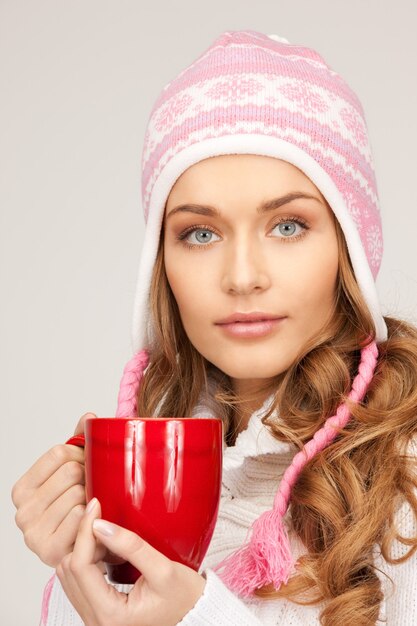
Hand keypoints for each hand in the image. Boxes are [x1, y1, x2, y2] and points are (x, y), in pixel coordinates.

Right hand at [11, 412, 101, 566]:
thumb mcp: (75, 472)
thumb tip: (89, 417)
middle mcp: (22, 512)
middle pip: (70, 472)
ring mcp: (33, 533)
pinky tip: (94, 522)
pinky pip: (82, 517)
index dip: (81, 454)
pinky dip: (93, 516)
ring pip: (79, 493)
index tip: (88, 465)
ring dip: (94, 496)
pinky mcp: (50, 550)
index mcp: (22, 489)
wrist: (88, 549)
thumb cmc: (79, 508)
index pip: (58, 452)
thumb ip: (79, 443)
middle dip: (89, 476)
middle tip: (95, 487)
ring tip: (94, 506)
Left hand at [56, 498, 206, 625]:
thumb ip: (131, 546)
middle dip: (83, 539)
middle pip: (68, 569)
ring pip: (69, 574)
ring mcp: (94, 618)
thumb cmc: (184, 599)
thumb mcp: (163, 569)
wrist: (193, 616)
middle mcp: (96, 621)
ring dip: (83, 549)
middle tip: (104, 520)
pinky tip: (107, 549)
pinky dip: (88, 559)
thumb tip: (100, 525)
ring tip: (108, 536)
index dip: (85, 531)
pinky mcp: (96, 610)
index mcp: (110, 614)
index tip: (96, 506)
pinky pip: (79, 580)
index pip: (80, 566)